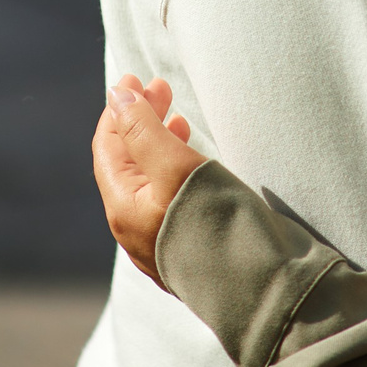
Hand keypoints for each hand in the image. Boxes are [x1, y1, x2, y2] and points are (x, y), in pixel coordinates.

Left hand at [92, 75, 201, 284]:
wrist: (259, 287)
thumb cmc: (217, 224)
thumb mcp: (177, 167)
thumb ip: (144, 131)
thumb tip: (117, 96)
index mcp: (123, 207)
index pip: (107, 147)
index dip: (120, 109)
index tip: (140, 78)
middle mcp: (133, 227)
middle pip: (124, 162)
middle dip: (139, 120)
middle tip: (164, 87)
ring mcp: (157, 239)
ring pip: (145, 179)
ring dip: (156, 142)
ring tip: (178, 118)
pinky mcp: (182, 244)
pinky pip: (163, 197)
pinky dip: (171, 167)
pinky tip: (191, 161)